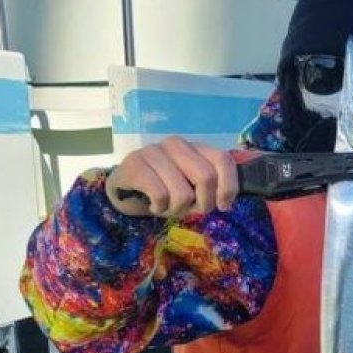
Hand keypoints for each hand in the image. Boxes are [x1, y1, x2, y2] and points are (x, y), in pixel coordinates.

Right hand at [105, 136, 239, 217]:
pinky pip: (160, 195)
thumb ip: (210, 188)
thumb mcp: (193, 191)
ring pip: (182, 193)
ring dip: (176, 209)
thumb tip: (226, 199)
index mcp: (195, 147)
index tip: (223, 206)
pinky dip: (159, 208)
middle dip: (202, 203)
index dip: (228, 186)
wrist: (124, 192)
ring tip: (166, 206)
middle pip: (206, 177)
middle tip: (189, 209)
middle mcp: (176, 144)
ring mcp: (154, 151)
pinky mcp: (134, 163)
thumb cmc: (165, 192)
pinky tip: (153, 205)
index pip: (223, 160)